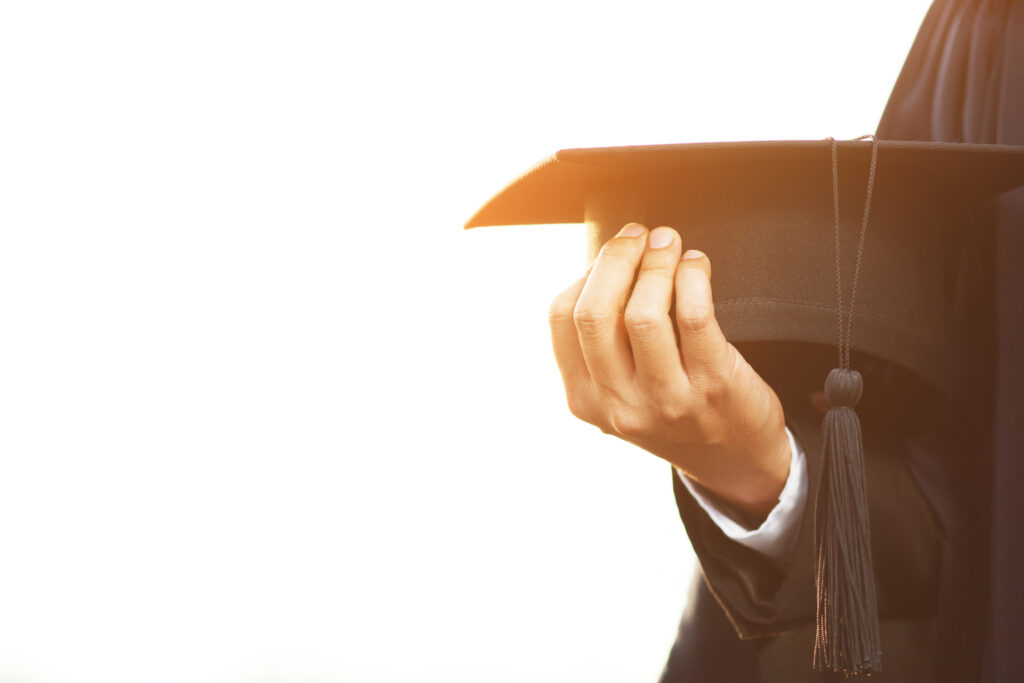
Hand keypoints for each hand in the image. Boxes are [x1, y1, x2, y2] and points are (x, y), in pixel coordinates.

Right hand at [548, 223, 790, 518]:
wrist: (735, 460)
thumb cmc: (675, 408)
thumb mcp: (620, 389)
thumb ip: (603, 340)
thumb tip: (610, 258)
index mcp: (585, 399)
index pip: (563, 318)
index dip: (589, 271)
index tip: (614, 249)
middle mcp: (619, 404)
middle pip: (595, 313)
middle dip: (617, 259)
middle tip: (641, 235)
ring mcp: (666, 400)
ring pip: (643, 314)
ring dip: (658, 264)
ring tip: (671, 246)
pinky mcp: (713, 387)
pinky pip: (694, 316)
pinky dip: (693, 277)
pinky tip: (697, 266)